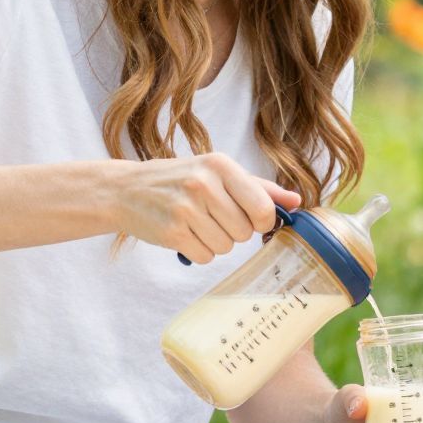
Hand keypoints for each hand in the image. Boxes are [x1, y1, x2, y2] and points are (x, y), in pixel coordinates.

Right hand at [115, 151, 299, 264]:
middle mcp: (204, 184)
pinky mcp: (172, 233)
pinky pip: (206, 257)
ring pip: (227, 247)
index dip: (263, 221)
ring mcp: (186, 209)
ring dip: (216, 242)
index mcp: (220, 165)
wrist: (125, 190)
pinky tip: (185, 234)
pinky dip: (199, 251)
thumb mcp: (218, 173)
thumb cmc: (179, 180)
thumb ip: (259, 187)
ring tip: (197, 223)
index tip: (252, 219)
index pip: (263, 207)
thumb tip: (297, 201)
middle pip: (245, 231)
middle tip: (214, 217)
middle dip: (235, 231)